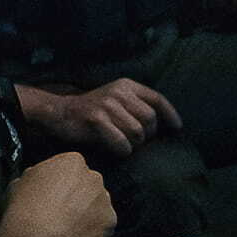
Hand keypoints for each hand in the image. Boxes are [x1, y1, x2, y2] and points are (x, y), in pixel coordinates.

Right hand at [0, 151, 116, 236]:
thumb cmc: (24, 207)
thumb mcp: (21, 181)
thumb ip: (37, 175)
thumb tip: (39, 179)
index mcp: (73, 161)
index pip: (71, 167)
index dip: (62, 182)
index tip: (54, 194)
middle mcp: (94, 176)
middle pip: (88, 184)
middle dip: (79, 195)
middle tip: (63, 211)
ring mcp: (105, 198)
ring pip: (97, 203)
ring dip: (88, 212)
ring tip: (69, 227)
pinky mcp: (110, 220)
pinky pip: (103, 224)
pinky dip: (94, 230)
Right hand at [27, 79, 181, 157]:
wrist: (59, 113)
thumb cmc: (93, 112)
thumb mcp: (116, 100)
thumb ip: (136, 106)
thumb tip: (163, 126)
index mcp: (126, 85)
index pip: (157, 98)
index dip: (170, 115)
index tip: (178, 128)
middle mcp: (118, 92)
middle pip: (150, 119)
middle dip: (148, 135)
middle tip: (136, 141)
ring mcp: (107, 105)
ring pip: (137, 133)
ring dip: (133, 144)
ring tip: (123, 144)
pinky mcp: (96, 120)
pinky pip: (122, 142)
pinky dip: (122, 150)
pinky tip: (116, 150)